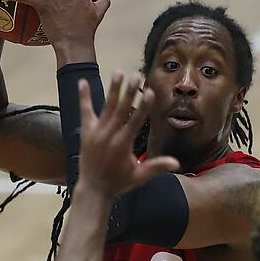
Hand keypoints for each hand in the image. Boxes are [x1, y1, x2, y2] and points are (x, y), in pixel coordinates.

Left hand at [78, 71, 179, 195]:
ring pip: (106, 106)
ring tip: (118, 72)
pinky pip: (85, 111)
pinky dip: (84, 97)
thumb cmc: (118, 182)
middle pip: (121, 109)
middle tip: (136, 76)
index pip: (135, 121)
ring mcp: (96, 132)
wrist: (93, 188)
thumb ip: (157, 167)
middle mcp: (109, 135)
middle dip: (129, 91)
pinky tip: (83, 82)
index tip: (149, 92)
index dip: (143, 106)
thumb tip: (176, 163)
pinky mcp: (87, 132)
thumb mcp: (139, 176)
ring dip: (113, 89)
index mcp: (123, 144)